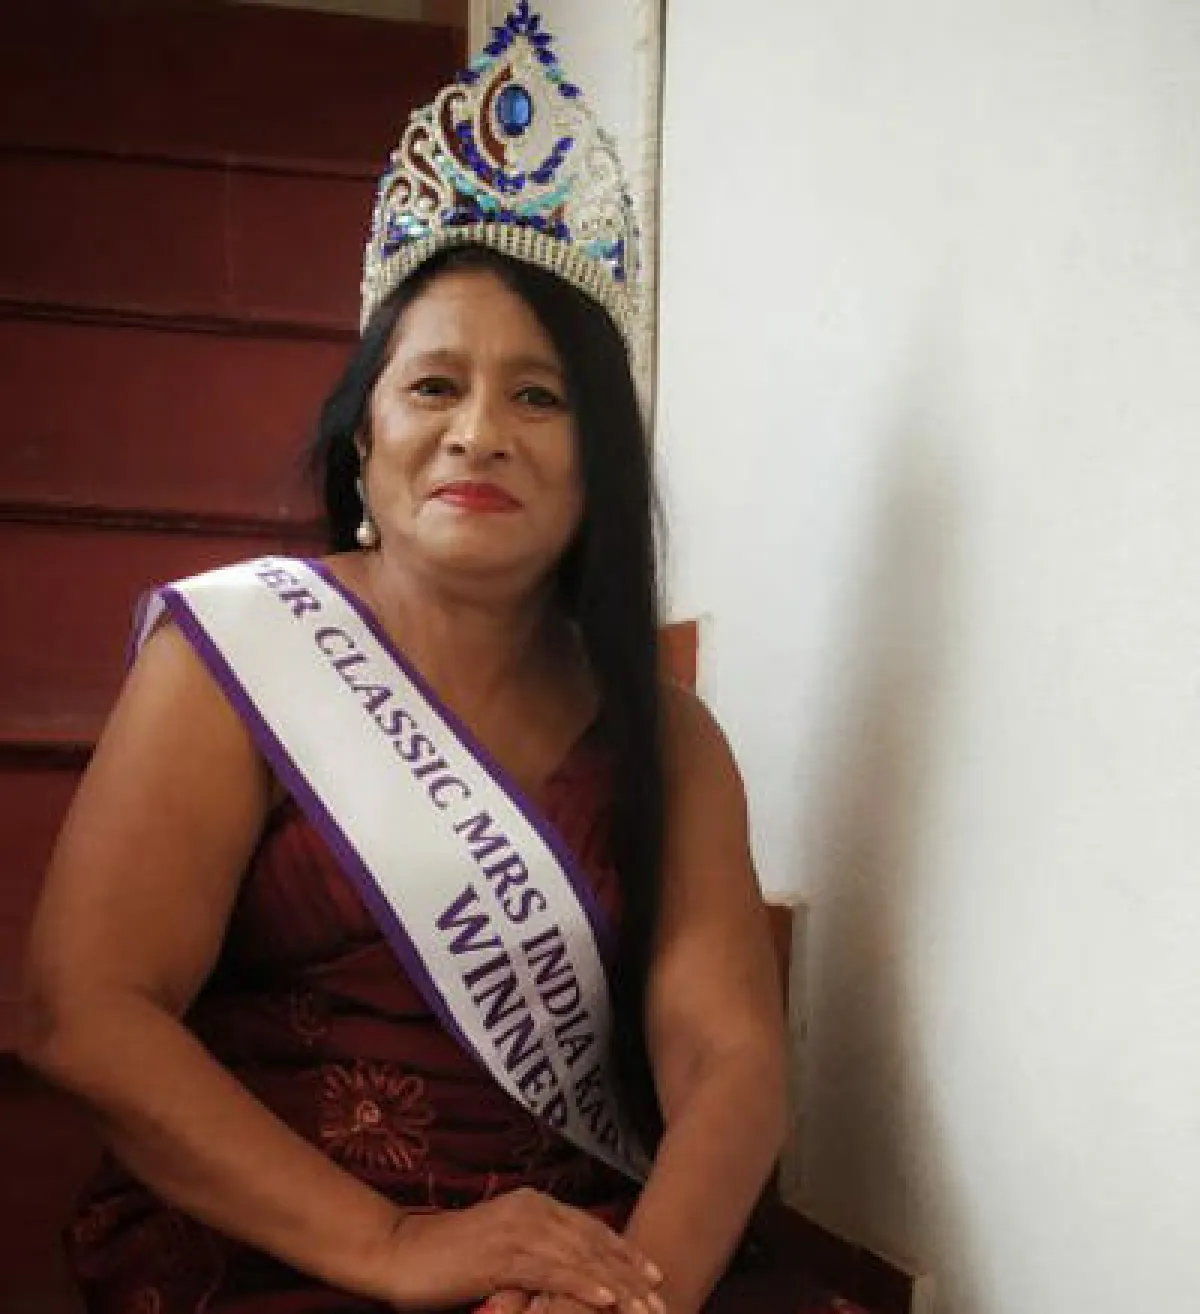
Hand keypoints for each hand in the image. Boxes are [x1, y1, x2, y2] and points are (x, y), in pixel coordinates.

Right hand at [381, 1188, 664, 1311]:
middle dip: (631, 1272)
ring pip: (581, 1257)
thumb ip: (535, 1254)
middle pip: (593, 1242)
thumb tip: (567, 1275)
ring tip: (648, 1307)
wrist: (399, 1253)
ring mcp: (517, 1229)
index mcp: (533, 1204)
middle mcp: (531, 1209)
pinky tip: (608, 1301)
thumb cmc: (448, 1258)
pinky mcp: (502, 1254)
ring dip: (619, 1285)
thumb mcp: (500, 1251)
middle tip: (662, 1297)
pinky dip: (584, 1285)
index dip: (624, 1252)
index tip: (654, 1275)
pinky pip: (552, 1271)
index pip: (591, 1229)